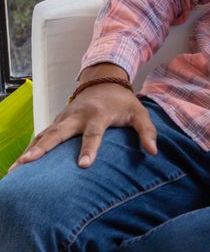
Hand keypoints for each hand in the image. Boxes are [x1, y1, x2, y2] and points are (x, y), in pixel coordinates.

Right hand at [9, 74, 157, 170]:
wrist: (104, 81)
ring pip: (43, 136)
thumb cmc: (123, 101)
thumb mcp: (139, 113)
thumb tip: (153, 152)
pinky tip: (18, 167)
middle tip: (28, 163)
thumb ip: (147, 132)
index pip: (93, 134)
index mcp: (98, 114)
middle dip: (43, 149)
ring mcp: (63, 119)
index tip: (83, 166)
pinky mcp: (56, 123)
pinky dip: (29, 150)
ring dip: (29, 151)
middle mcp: (76, 116)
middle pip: (57, 133)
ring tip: (15, 170)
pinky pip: (41, 137)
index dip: (88, 149)